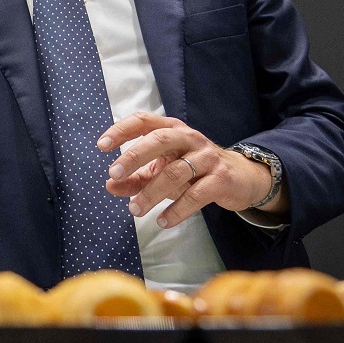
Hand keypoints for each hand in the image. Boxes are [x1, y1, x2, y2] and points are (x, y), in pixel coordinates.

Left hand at [97, 112, 280, 227]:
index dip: (121, 130)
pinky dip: (177, 210)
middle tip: (114, 174)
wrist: (241, 177)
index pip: (143, 121)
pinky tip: (162, 221)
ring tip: (135, 210)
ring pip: (175, 172)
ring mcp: (206, 157)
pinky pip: (196, 195)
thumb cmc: (194, 171)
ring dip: (151, 193)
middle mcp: (189, 138)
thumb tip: (109, 186)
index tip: (101, 146)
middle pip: (159, 140)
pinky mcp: (221, 179)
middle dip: (134, 156)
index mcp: (171, 130)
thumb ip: (136, 178)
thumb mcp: (164, 170)